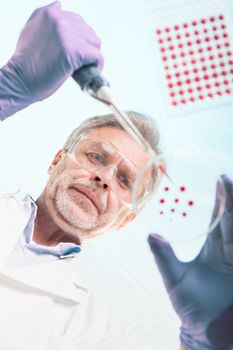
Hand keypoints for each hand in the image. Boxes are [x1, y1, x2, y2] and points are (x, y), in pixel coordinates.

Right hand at [0, 1, 102, 118]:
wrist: (19, 80)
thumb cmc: (25, 61)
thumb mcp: (31, 29)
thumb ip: (45, 16)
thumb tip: (59, 5)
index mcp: (50, 13)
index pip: (78, 22)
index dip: (79, 40)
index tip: (74, 52)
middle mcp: (59, 20)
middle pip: (89, 32)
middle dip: (86, 48)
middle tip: (78, 62)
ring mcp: (66, 35)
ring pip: (95, 43)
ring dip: (92, 57)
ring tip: (83, 67)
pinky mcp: (73, 52)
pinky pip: (96, 56)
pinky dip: (96, 65)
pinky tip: (89, 71)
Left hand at [148, 175, 232, 349]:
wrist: (207, 332)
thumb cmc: (191, 307)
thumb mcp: (175, 279)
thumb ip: (164, 258)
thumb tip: (150, 236)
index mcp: (214, 249)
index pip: (219, 220)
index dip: (222, 201)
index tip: (221, 180)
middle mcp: (229, 250)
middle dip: (232, 200)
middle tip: (227, 179)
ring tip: (232, 188)